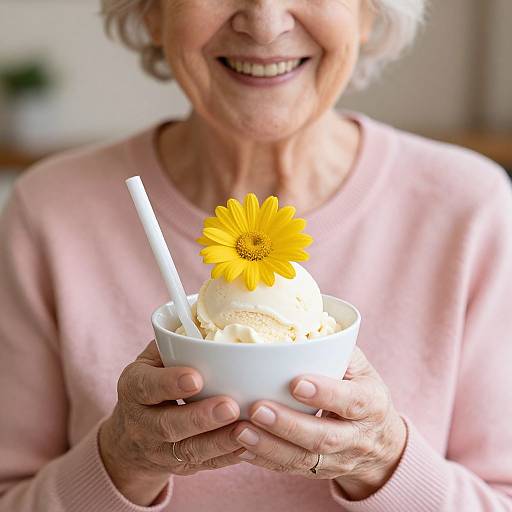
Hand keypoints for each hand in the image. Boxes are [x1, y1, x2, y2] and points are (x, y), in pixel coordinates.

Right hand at [99, 341, 242, 505]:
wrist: (130, 438)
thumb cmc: (151, 385)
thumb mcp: (150, 361)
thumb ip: (172, 345)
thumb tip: (208, 320)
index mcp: (133, 388)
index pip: (146, 386)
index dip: (170, 383)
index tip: (196, 377)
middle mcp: (142, 422)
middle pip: (168, 425)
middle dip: (200, 418)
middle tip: (229, 406)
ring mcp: (159, 450)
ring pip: (189, 450)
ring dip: (218, 441)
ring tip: (245, 429)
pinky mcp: (180, 466)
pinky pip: (205, 465)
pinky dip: (227, 457)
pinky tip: (248, 445)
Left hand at [232, 347, 406, 500]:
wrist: (380, 441)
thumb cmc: (361, 389)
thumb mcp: (359, 367)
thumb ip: (336, 351)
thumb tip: (298, 329)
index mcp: (372, 403)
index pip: (351, 401)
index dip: (325, 394)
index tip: (295, 383)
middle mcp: (358, 437)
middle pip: (324, 437)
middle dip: (288, 425)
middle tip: (257, 409)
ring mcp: (340, 459)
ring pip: (304, 459)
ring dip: (270, 446)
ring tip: (240, 431)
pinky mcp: (320, 472)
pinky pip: (290, 469)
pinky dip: (265, 460)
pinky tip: (240, 448)